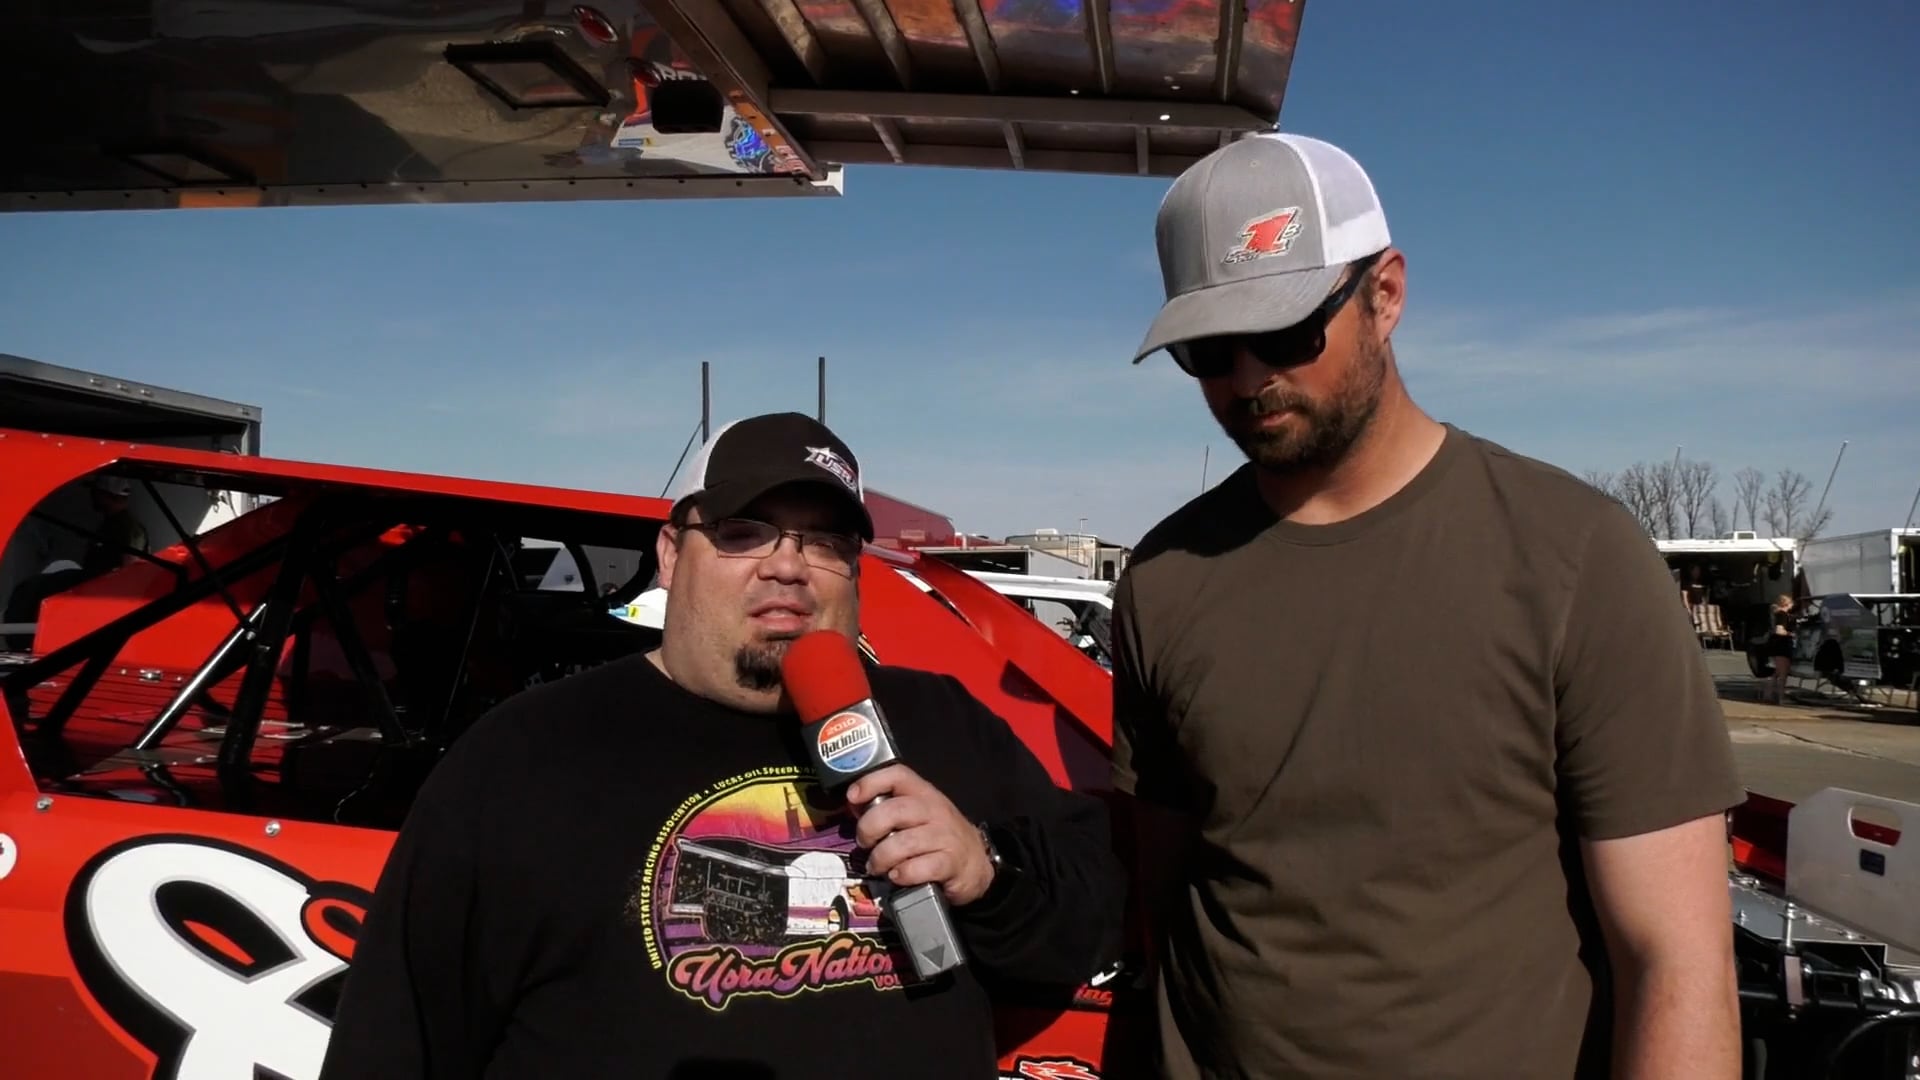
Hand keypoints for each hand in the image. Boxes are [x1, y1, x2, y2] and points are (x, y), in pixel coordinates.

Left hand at [848, 764, 994, 905]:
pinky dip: (902, 874)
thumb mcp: (918, 815)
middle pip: (894, 811)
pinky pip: (918, 868)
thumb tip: (854, 805)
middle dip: (870, 829)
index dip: (871, 782)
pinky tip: (898, 876)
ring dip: (881, 858)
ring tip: (877, 866)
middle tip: (865, 843)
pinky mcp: (951, 863)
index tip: (852, 797)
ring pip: (902, 843)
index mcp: (924, 794)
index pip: (898, 775)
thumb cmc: (938, 836)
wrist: (976, 862)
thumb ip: (889, 809)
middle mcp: (935, 810)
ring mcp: (945, 836)